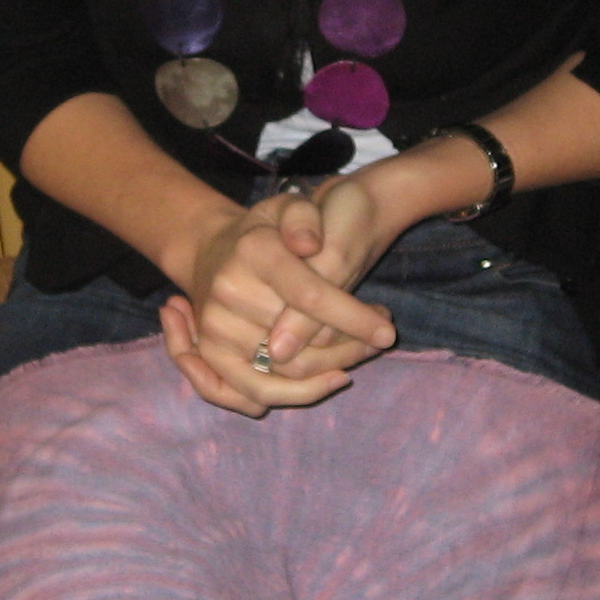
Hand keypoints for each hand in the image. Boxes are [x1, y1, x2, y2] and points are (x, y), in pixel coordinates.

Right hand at [161, 190, 394, 415]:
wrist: (214, 252)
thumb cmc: (266, 231)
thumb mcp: (288, 206)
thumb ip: (303, 216)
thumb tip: (310, 245)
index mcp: (252, 251)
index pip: (309, 294)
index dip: (352, 317)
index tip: (387, 333)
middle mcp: (228, 291)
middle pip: (303, 338)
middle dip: (351, 343)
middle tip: (381, 337)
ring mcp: (216, 327)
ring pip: (288, 369)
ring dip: (333, 368)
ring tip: (360, 356)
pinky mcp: (212, 355)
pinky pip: (257, 391)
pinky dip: (298, 393)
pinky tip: (331, 380)